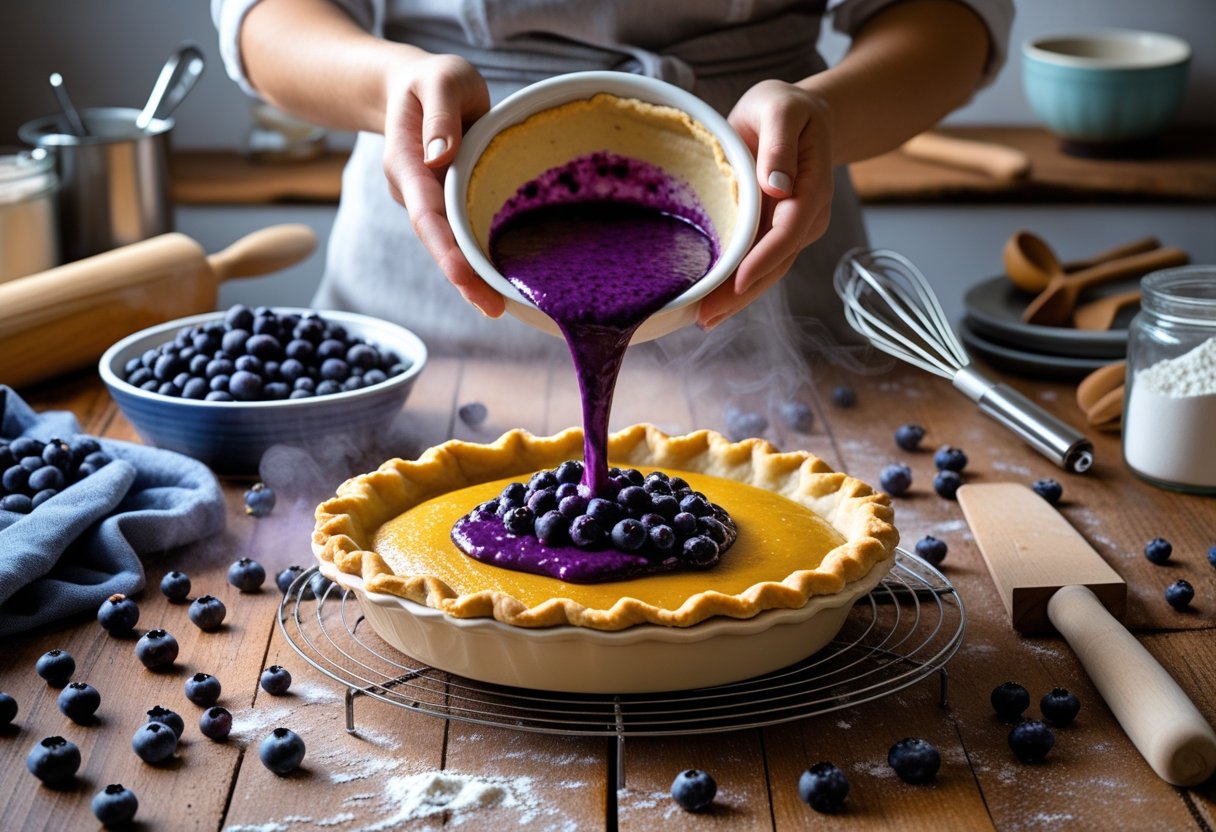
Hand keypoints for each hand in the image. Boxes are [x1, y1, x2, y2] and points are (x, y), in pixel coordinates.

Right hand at [381, 54, 503, 316]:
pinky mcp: (449, 203)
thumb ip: (440, 114)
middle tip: (494, 307)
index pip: (425, 212)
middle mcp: (415, 189)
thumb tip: (440, 155)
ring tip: (501, 306)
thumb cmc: (432, 80)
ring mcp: (430, 200)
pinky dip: (479, 258)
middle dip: (462, 277)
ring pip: (450, 243)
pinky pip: (463, 233)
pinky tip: (503, 282)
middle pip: (438, 241)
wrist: (414, 88)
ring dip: (472, 276)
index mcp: (407, 163)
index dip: (443, 246)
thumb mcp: (440, 79)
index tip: (461, 275)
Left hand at [697, 81, 834, 328]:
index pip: (789, 231)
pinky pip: (755, 264)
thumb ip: (779, 143)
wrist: (794, 114)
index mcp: (811, 188)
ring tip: (703, 319)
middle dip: (743, 294)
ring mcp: (790, 228)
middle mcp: (805, 216)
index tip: (737, 282)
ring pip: (767, 272)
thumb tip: (777, 186)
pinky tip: (710, 302)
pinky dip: (734, 285)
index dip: (764, 259)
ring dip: (736, 299)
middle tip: (706, 317)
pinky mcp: (772, 232)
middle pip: (777, 263)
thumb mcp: (782, 108)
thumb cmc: (785, 106)